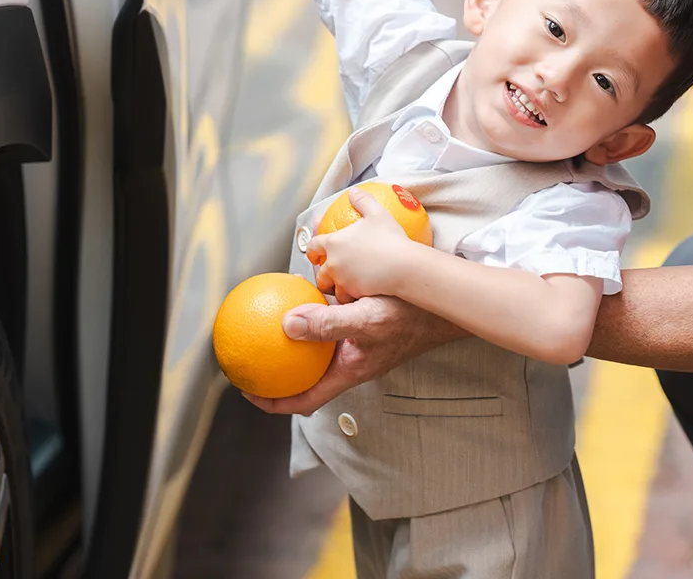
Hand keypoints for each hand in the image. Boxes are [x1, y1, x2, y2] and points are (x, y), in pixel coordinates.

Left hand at [244, 295, 454, 414]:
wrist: (444, 306)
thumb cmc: (411, 316)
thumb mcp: (369, 319)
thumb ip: (329, 323)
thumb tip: (285, 324)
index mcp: (348, 372)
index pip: (304, 400)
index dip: (273, 401)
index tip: (247, 390)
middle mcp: (349, 362)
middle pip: (305, 377)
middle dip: (276, 373)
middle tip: (250, 358)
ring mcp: (355, 345)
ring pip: (316, 350)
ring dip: (293, 341)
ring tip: (266, 324)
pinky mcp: (361, 325)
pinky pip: (329, 323)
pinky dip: (312, 314)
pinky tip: (300, 291)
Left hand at [305, 187, 418, 300]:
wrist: (404, 265)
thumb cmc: (391, 238)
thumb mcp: (378, 214)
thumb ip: (363, 202)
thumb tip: (354, 192)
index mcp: (334, 243)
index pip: (315, 245)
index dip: (313, 249)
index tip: (315, 253)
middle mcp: (334, 263)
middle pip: (319, 273)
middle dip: (321, 274)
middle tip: (327, 274)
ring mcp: (343, 280)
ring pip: (332, 289)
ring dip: (335, 288)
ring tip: (342, 288)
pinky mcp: (354, 294)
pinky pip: (347, 299)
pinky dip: (350, 297)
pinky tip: (357, 296)